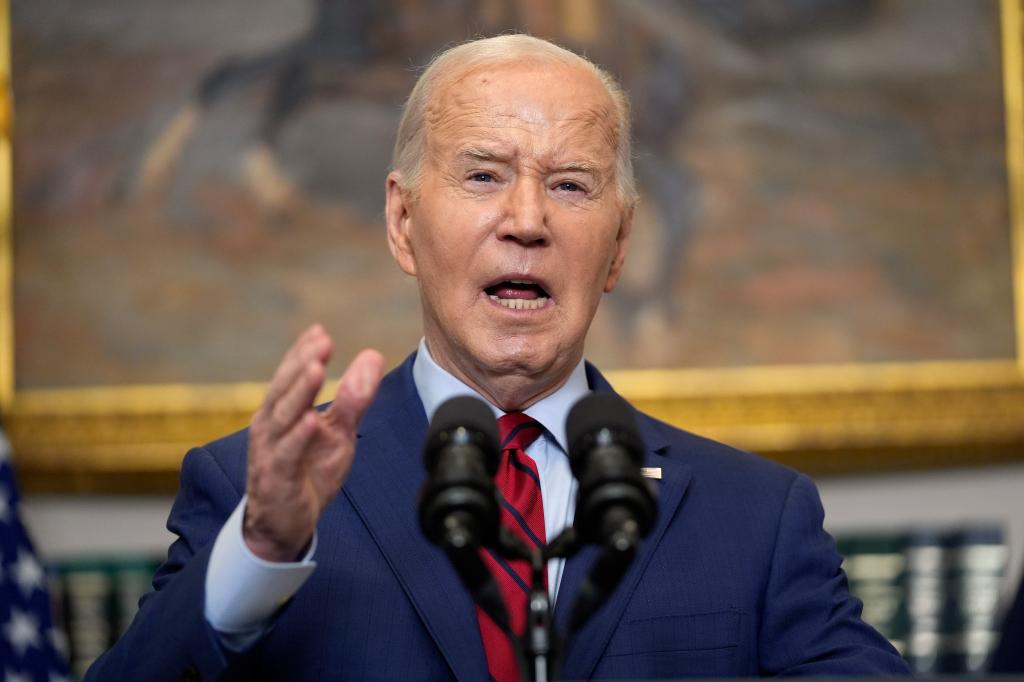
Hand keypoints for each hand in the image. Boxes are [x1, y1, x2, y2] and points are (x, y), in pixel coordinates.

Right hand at [243, 324, 383, 561]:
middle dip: (301, 363)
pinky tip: (311, 421)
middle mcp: (271, 427)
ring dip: (299, 392)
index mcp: (282, 411)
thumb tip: (372, 356)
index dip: (303, 352)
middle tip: (321, 341)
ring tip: (315, 369)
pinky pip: (286, 455)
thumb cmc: (307, 471)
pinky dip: (298, 437)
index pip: (291, 375)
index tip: (320, 331)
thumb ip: (354, 396)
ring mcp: (271, 452)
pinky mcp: (277, 478)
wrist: (285, 524)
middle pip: (284, 389)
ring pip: (283, 417)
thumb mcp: (338, 432)